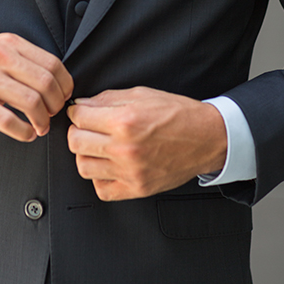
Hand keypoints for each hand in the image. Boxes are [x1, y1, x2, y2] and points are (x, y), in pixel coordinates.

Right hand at [0, 33, 72, 141]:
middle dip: (55, 105)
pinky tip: (25, 134)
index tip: (64, 97)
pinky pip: (8, 121)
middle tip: (52, 115)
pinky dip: (24, 132)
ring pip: (31, 103)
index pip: (52, 63)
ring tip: (40, 127)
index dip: (64, 85)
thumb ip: (21, 59)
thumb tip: (56, 81)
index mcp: (8, 43)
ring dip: (42, 121)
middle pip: (45, 84)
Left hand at [67, 87, 226, 200]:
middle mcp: (125, 148)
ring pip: (83, 167)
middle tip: (87, 127)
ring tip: (97, 146)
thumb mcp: (141, 94)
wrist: (207, 138)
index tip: (80, 111)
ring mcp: (130, 172)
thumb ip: (108, 99)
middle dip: (77, 130)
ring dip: (86, 154)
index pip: (79, 117)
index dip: (77, 110)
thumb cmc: (178, 114)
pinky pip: (101, 189)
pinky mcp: (137, 188)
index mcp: (125, 121)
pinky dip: (100, 177)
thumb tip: (82, 104)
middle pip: (76, 142)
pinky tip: (108, 165)